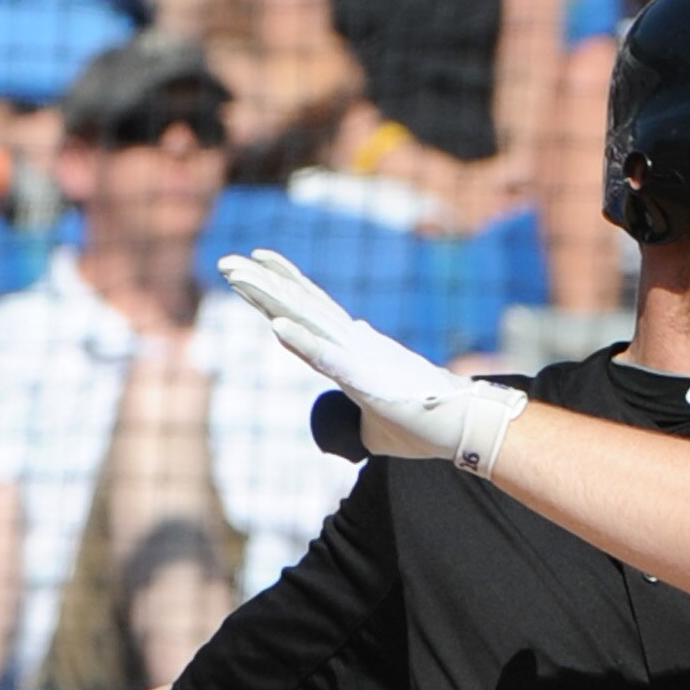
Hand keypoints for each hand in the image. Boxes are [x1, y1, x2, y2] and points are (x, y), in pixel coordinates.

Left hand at [217, 248, 526, 476]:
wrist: (464, 428)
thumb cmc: (424, 426)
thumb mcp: (376, 426)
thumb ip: (359, 414)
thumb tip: (357, 414)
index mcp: (354, 349)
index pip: (308, 313)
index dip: (279, 288)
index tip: (251, 266)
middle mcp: (353, 343)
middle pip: (299, 306)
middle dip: (261, 284)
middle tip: (225, 261)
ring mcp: (359, 357)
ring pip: (306, 319)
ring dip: (270, 298)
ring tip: (236, 274)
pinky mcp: (368, 379)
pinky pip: (329, 359)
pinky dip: (303, 343)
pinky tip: (277, 328)